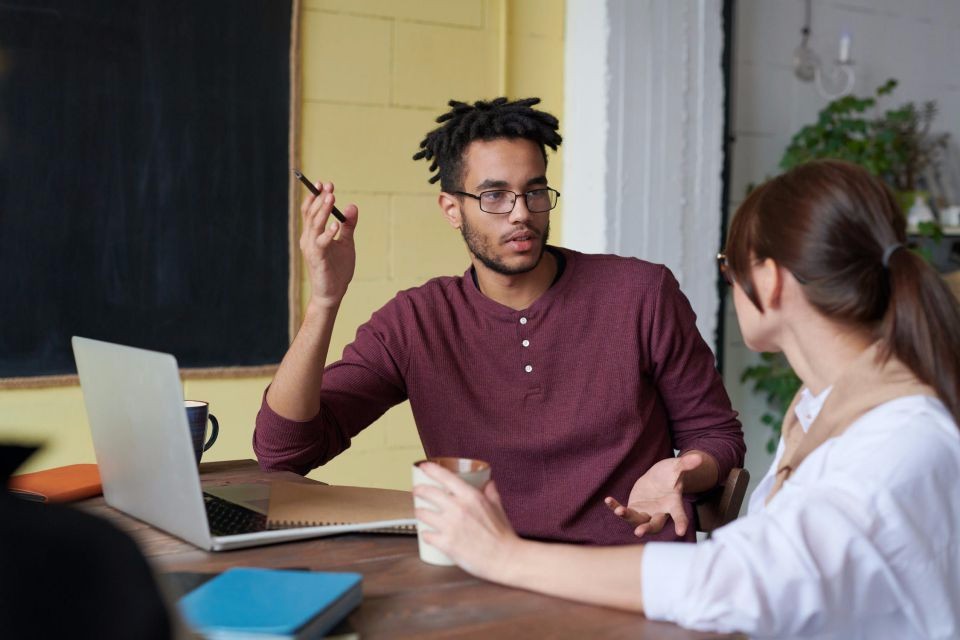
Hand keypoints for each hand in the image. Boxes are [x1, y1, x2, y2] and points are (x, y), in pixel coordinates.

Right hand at [299, 180, 358, 309]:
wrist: (333, 293)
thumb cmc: (337, 269)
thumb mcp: (346, 243)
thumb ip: (349, 226)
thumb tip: (352, 206)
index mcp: (312, 234)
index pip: (310, 211)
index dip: (315, 196)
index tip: (325, 184)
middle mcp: (308, 239)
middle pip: (311, 214)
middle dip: (319, 198)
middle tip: (329, 186)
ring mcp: (311, 249)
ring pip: (314, 225)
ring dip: (323, 211)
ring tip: (331, 197)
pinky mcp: (318, 259)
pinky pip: (321, 243)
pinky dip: (328, 233)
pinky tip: (336, 225)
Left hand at [413, 463, 520, 581]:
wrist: (505, 559)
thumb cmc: (503, 535)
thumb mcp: (498, 508)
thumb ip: (491, 493)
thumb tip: (489, 483)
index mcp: (471, 496)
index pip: (445, 476)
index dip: (431, 469)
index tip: (424, 466)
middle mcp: (458, 508)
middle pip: (428, 492)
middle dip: (419, 490)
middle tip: (417, 491)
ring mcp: (450, 526)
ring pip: (422, 513)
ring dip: (419, 512)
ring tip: (421, 513)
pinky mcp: (446, 544)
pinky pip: (426, 535)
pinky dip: (426, 534)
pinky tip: (428, 534)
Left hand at [603, 453, 703, 537]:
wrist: (659, 478)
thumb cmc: (670, 474)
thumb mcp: (676, 467)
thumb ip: (686, 464)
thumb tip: (698, 457)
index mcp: (673, 504)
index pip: (679, 515)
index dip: (680, 523)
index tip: (680, 532)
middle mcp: (659, 512)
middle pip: (654, 524)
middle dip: (647, 528)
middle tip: (639, 532)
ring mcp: (646, 512)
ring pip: (637, 520)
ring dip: (627, 517)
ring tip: (619, 510)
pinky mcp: (634, 509)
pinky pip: (624, 511)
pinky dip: (615, 507)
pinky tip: (608, 500)